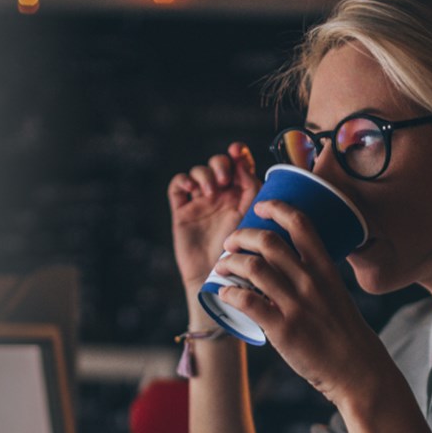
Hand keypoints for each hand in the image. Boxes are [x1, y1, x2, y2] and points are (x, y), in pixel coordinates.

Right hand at [168, 142, 260, 292]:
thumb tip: (245, 163)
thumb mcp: (254, 219)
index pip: (239, 164)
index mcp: (243, 196)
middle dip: (221, 164)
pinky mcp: (182, 212)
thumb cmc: (245, 256)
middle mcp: (223, 197)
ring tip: (212, 192)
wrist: (221, 281)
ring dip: (205, 174)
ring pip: (198, 171)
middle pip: (218, 163)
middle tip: (225, 180)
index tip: (238, 151)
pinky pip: (177, 185)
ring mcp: (201, 203)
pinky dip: (183, 180)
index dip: (238, 153)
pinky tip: (192, 189)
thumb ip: (253, 191)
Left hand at [210, 200, 392, 405]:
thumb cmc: (343, 331)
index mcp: (325, 269)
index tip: (260, 206)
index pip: (301, 223)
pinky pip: (248, 302)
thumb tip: (283, 261)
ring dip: (230, 262)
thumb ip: (313, 275)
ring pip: (253, 267)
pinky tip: (224, 293)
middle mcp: (310, 281)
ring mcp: (296, 304)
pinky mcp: (283, 328)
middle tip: (230, 242)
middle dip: (242, 236)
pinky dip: (230, 293)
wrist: (357, 370)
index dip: (277, 207)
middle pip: (268, 241)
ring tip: (221, 266)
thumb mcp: (335, 293)